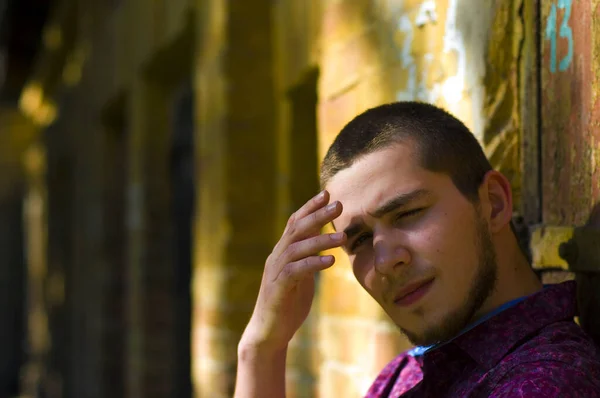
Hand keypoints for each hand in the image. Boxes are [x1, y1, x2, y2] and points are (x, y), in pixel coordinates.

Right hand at [240, 190, 345, 352]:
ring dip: (321, 240)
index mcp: (282, 252)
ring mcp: (275, 271)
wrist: (268, 332)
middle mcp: (277, 257)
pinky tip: (330, 262)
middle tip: (339, 204)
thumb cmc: (287, 304)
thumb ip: (308, 259)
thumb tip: (325, 245)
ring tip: (343, 237)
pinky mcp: (278, 288)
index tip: (328, 193)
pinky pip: (296, 271)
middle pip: (296, 229)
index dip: (310, 206)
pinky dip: (313, 264)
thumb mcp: (300, 277)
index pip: (295, 222)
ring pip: (297, 248)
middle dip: (318, 215)